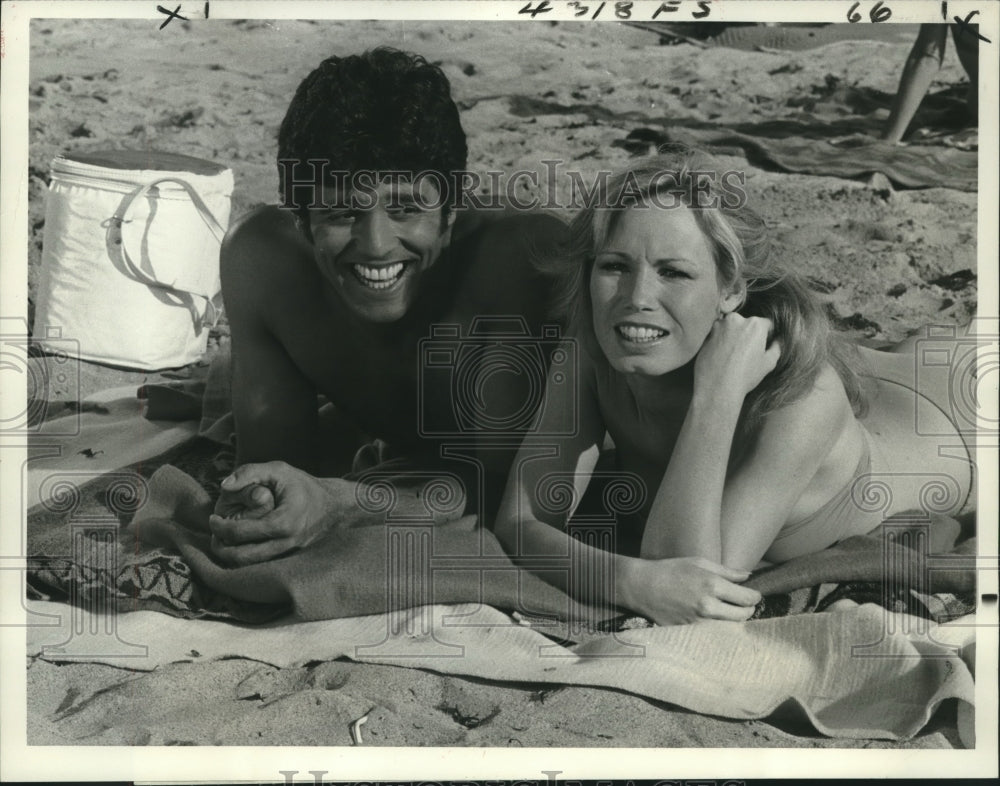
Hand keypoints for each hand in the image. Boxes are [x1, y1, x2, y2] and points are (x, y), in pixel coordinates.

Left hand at [209, 461, 343, 565]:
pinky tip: (238, 544)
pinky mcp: (287, 559)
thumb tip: (225, 486)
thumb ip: (250, 472)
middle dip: (220, 546)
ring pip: (249, 566)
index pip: (241, 532)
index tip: (213, 518)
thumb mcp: (278, 470)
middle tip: (213, 533)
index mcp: (283, 523)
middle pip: (241, 556)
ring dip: (230, 555)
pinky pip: (259, 565)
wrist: (332, 506)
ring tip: (222, 539)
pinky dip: (243, 558)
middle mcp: (285, 543)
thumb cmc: (302, 486)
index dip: (220, 526)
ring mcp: (287, 554)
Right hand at [620, 556, 760, 625]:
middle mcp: (708, 606)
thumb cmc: (671, 570)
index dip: (754, 596)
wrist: (643, 587)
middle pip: (744, 616)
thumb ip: (727, 571)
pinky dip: (719, 628)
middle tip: (742, 604)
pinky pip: (714, 634)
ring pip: (731, 628)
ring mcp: (699, 622)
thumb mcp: (699, 562)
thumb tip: (748, 576)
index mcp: (712, 585)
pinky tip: (715, 620)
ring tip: (729, 612)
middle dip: (747, 609)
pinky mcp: (690, 632)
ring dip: (734, 620)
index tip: (752, 594)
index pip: (748, 598)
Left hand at [694, 314, 780, 401]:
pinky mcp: (706, 335)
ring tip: (734, 356)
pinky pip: (718, 335)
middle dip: (749, 334)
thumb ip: (777, 346)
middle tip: (748, 353)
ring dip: (734, 336)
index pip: (767, 324)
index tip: (764, 346)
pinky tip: (723, 357)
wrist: (717, 387)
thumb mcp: (769, 362)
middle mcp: (736, 319)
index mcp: (755, 324)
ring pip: (732, 328)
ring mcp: (718, 326)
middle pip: (747, 324)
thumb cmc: (745, 376)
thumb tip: (778, 340)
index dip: (768, 335)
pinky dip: (721, 342)